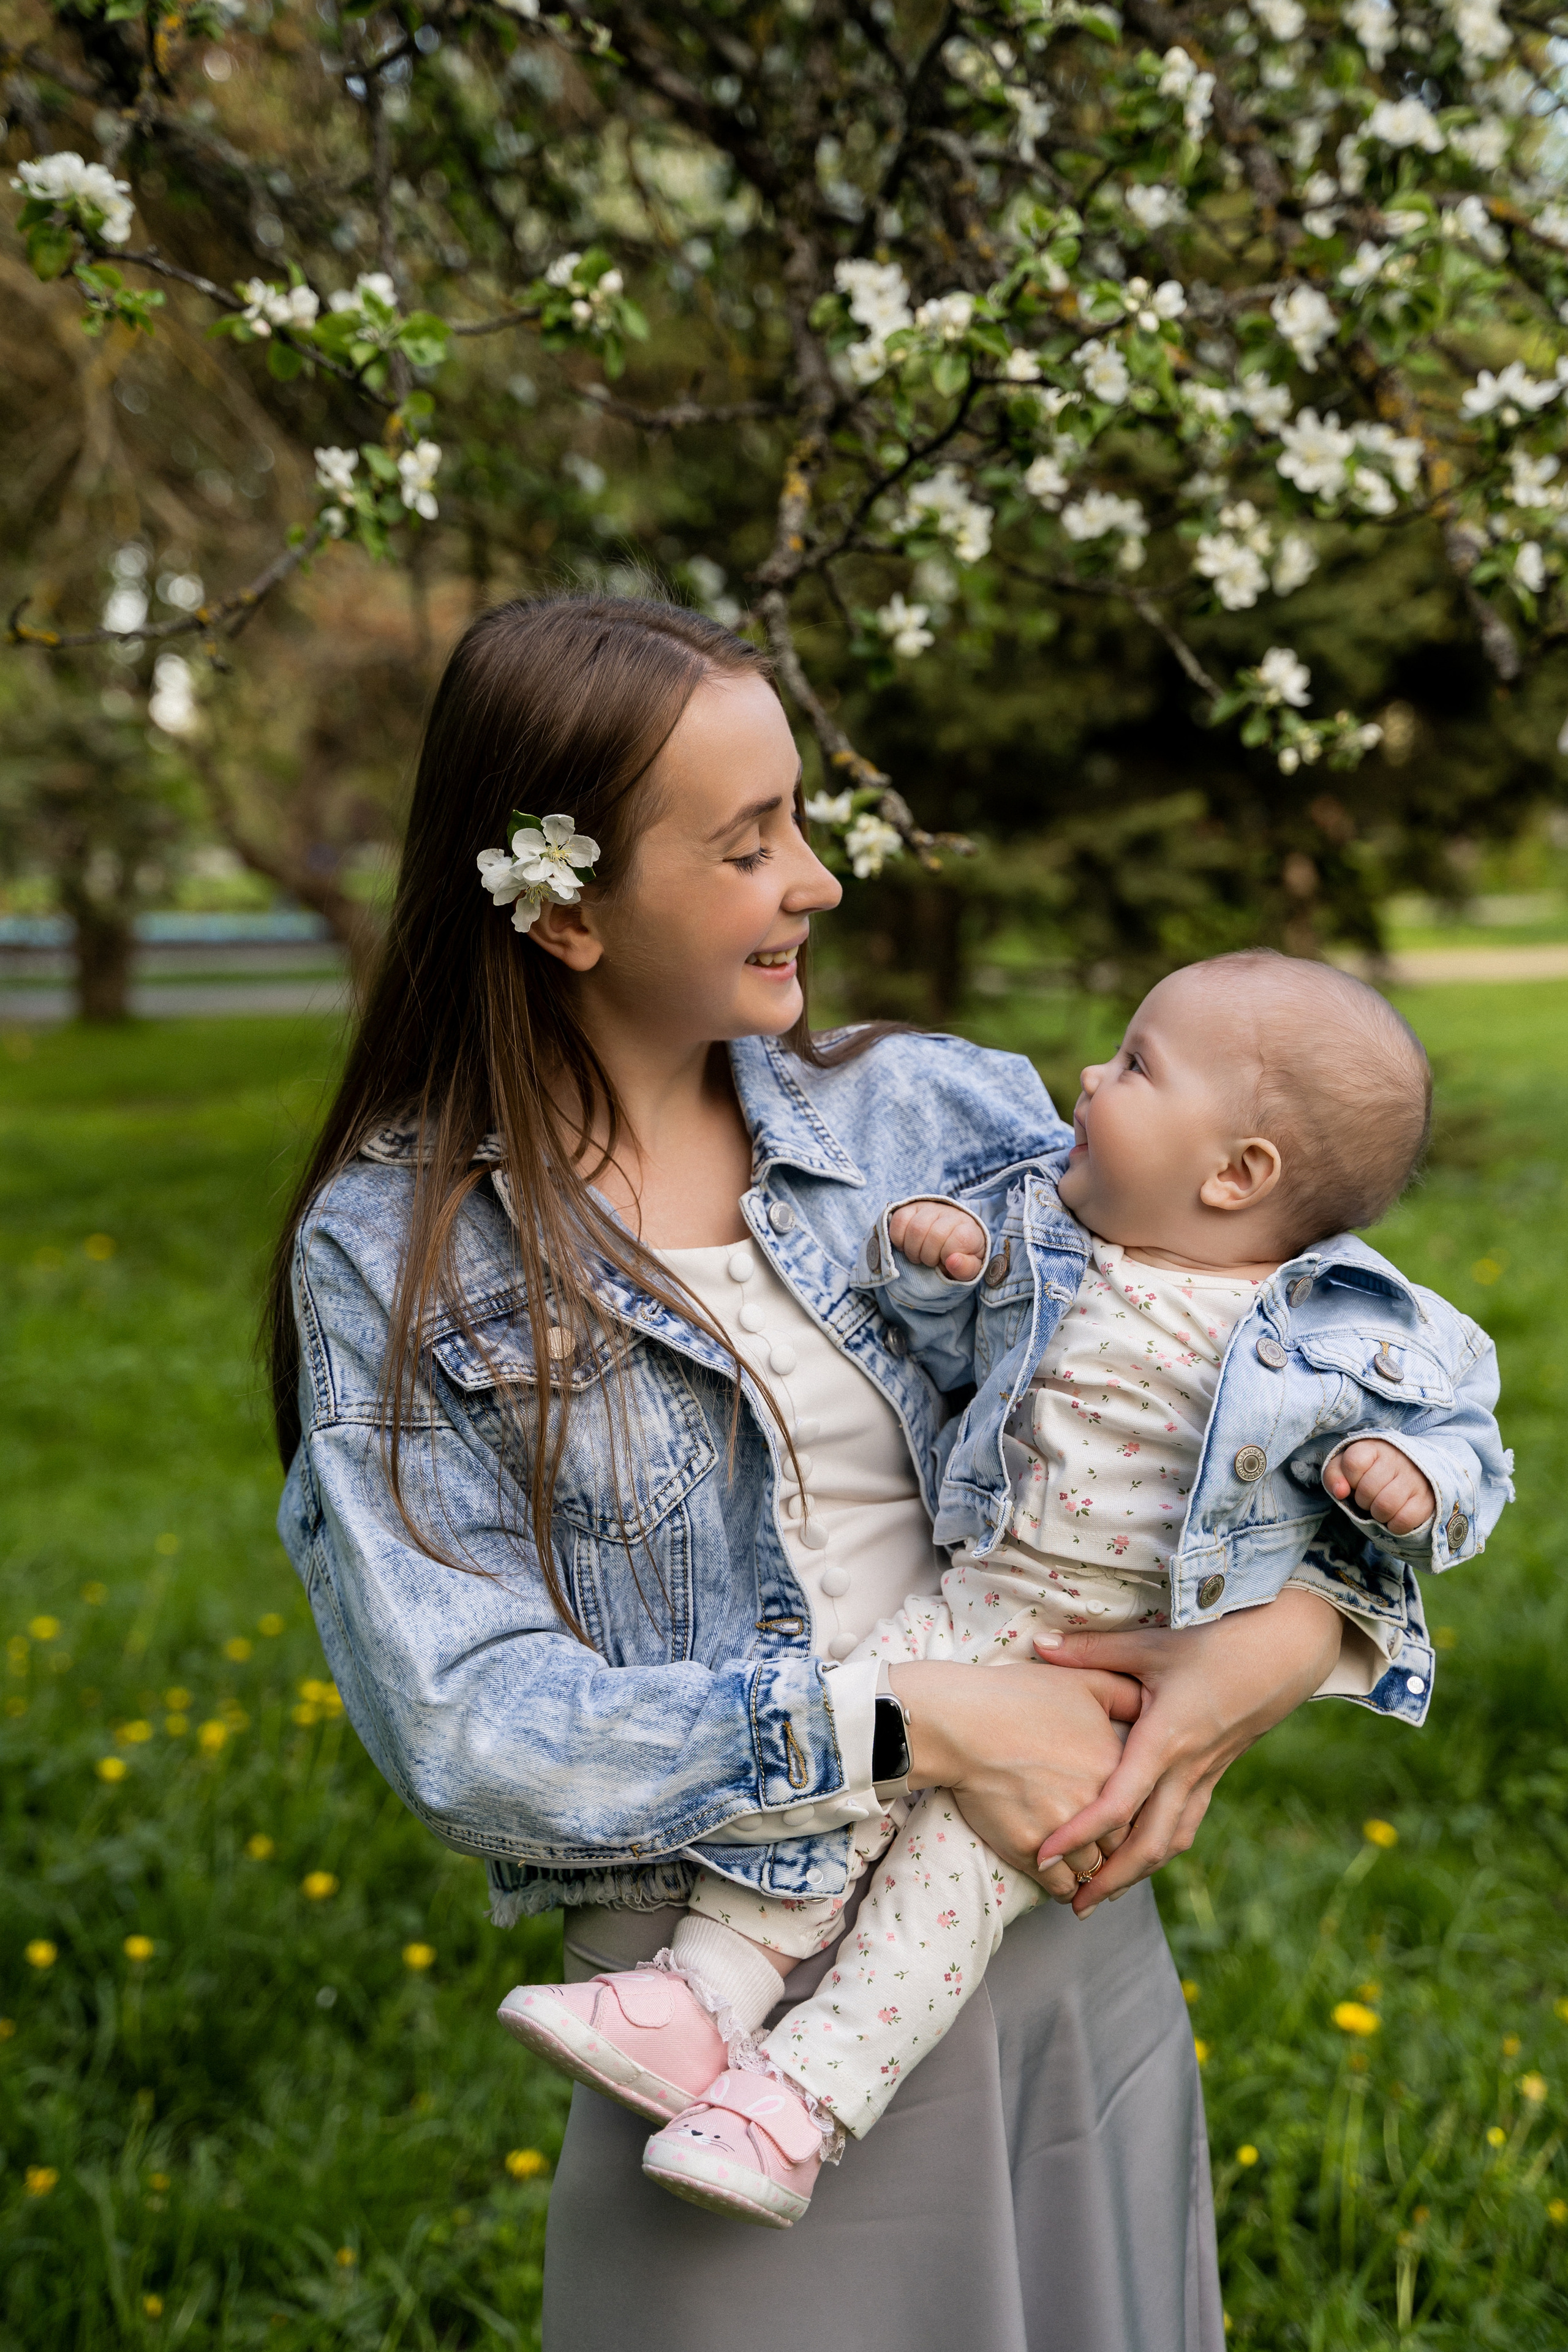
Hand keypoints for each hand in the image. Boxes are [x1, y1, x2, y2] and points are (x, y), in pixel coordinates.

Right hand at [886, 1657, 1140, 1901]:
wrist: (961, 1722)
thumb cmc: (1019, 1696)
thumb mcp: (1082, 1682)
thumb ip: (1125, 1692)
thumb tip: (1152, 1698)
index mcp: (1117, 1764)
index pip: (1146, 1806)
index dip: (1136, 1813)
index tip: (1127, 1816)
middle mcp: (1097, 1801)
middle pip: (1124, 1842)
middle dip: (1116, 1846)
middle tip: (1109, 1849)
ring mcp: (1064, 1829)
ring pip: (1094, 1868)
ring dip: (1091, 1870)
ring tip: (1085, 1866)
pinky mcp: (1030, 1850)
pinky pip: (1061, 1886)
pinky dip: (1064, 1887)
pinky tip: (1060, 1876)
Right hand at [887, 1198, 988, 1282]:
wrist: (949, 1239)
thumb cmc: (959, 1257)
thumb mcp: (969, 1269)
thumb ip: (966, 1269)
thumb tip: (953, 1261)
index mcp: (969, 1230)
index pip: (959, 1240)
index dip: (947, 1256)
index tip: (945, 1262)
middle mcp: (951, 1214)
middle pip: (934, 1235)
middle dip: (928, 1256)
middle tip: (930, 1262)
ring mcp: (931, 1208)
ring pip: (916, 1228)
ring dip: (912, 1250)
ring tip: (918, 1256)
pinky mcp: (912, 1207)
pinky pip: (900, 1219)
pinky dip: (899, 1238)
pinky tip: (905, 1246)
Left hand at [1029, 1587, 1342, 1914]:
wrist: (1286, 1650)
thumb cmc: (1217, 1642)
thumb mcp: (1151, 1644)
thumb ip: (1092, 1650)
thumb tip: (1039, 1644)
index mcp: (1166, 1740)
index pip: (1118, 1804)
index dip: (1079, 1834)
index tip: (1043, 1856)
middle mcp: (1187, 1768)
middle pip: (1148, 1844)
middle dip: (1110, 1880)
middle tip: (1071, 1906)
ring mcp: (1206, 1775)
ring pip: (1172, 1841)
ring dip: (1137, 1873)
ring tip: (1101, 1895)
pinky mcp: (1215, 1773)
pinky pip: (1186, 1823)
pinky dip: (1160, 1848)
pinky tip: (1138, 1857)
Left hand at [1324, 1440, 1434, 1535]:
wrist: (1414, 1471)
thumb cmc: (1372, 1472)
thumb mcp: (1348, 1467)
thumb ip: (1334, 1475)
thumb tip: (1340, 1492)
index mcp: (1374, 1447)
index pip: (1353, 1463)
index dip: (1350, 1479)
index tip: (1356, 1481)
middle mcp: (1397, 1460)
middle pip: (1367, 1490)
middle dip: (1362, 1501)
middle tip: (1370, 1497)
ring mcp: (1414, 1479)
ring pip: (1385, 1507)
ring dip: (1377, 1515)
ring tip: (1381, 1507)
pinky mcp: (1427, 1499)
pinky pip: (1404, 1520)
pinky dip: (1394, 1525)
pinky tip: (1394, 1516)